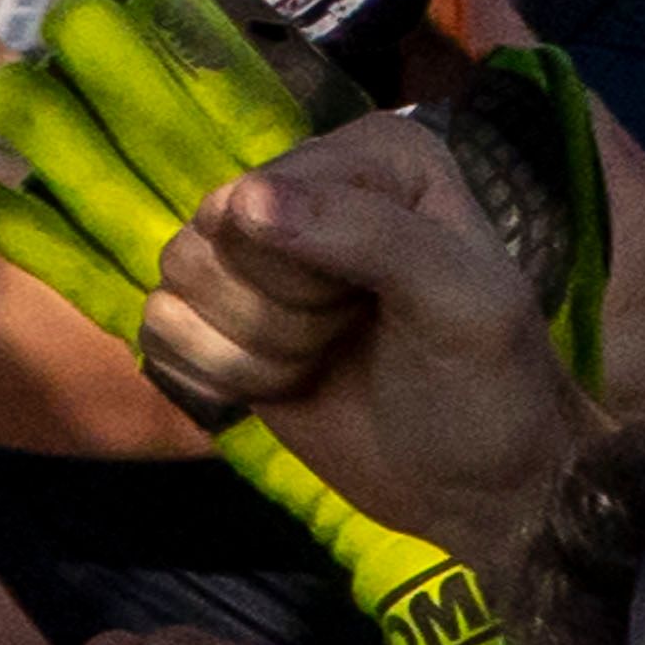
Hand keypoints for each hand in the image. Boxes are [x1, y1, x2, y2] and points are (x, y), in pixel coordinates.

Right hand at [146, 116, 602, 565]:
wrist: (476, 487)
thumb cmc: (488, 386)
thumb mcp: (460, 301)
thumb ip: (365, 234)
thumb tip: (238, 201)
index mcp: (373, 158)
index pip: (260, 196)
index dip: (298, 268)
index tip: (370, 304)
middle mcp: (304, 188)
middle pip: (207, 239)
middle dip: (274, 314)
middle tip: (347, 335)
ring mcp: (252, 254)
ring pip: (175, 282)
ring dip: (249, 349)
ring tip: (319, 359)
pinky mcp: (215, 318)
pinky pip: (155, 328)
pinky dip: (216, 373)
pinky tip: (281, 383)